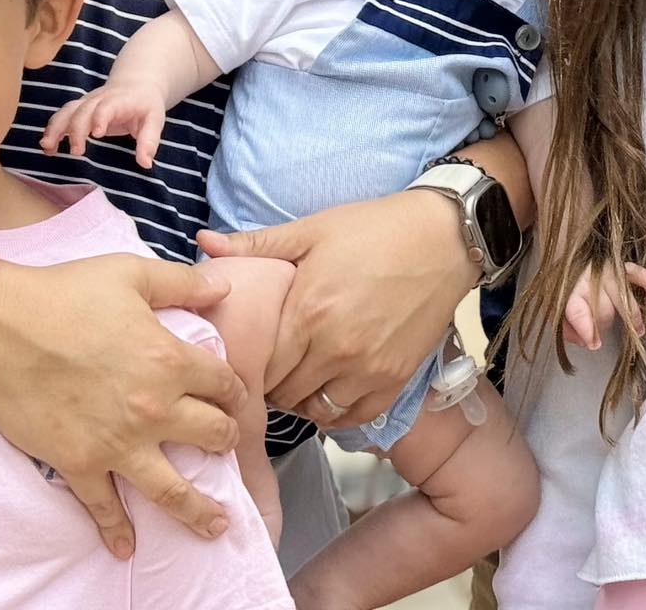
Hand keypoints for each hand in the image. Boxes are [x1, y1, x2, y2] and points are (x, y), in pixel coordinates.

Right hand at [0, 251, 242, 559]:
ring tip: (216, 525)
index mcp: (170, 360)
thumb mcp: (130, 273)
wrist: (3, 326)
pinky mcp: (79, 463)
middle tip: (227, 446)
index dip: (235, 390)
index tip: (236, 398)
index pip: (223, 383)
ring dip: (198, 510)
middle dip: (226, 440)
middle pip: (211, 436)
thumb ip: (182, 283)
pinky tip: (126, 547)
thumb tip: (222, 288)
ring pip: (172, 488)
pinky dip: (116, 530)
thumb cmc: (65, 293)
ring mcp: (117, 443)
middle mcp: (153, 408)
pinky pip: (103, 506)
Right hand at [39, 81, 166, 167]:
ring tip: (47, 147)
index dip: (100, 117)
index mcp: (120, 100)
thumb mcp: (155, 120)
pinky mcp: (79, 108)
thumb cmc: (146, 105)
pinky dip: (52, 129)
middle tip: (76, 152)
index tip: (97, 134)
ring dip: (55, 127)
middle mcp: (99, 99)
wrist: (136, 84)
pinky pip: (62, 116)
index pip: (107, 106)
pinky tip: (47, 147)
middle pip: (82, 110)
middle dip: (75, 129)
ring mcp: (87, 102)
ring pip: (67, 111)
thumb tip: (145, 164)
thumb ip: (149, 140)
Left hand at [198, 190, 475, 429]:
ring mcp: (368, 369)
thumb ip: (256, 244)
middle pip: (283, 393)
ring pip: (316, 410)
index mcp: (307, 313)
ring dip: (302, 399)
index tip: (247, 356)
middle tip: (268, 369)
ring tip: (298, 378)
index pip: (259, 366)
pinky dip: (336, 411)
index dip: (248, 364)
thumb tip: (202, 243)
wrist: (443, 237)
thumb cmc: (375, 228)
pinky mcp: (396, 379)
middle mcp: (335, 349)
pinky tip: (329, 390)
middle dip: (271, 384)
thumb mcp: (312, 229)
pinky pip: (354, 417)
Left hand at [564, 262, 645, 351]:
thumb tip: (587, 342)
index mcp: (568, 291)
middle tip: (599, 332)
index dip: (587, 330)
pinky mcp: (618, 265)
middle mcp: (588, 281)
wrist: (565, 253)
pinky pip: (635, 271)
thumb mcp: (552, 308)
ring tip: (638, 332)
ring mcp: (605, 272)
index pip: (578, 312)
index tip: (594, 343)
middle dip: (603, 325)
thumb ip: (566, 329)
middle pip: (604, 310)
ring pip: (622, 297)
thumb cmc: (561, 285)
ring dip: (633, 317)